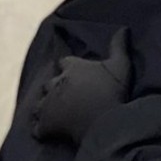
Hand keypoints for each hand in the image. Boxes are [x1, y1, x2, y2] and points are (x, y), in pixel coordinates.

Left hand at [31, 26, 131, 148]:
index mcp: (71, 67)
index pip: (64, 63)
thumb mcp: (121, 65)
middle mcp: (55, 83)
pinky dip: (41, 129)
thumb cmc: (113, 92)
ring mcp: (47, 104)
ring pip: (39, 105)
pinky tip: (48, 132)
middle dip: (55, 88)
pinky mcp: (45, 124)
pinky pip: (37, 127)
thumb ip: (119, 46)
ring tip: (54, 115)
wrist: (106, 123)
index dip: (69, 69)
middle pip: (49, 83)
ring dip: (44, 108)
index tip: (76, 75)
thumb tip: (123, 28)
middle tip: (66, 98)